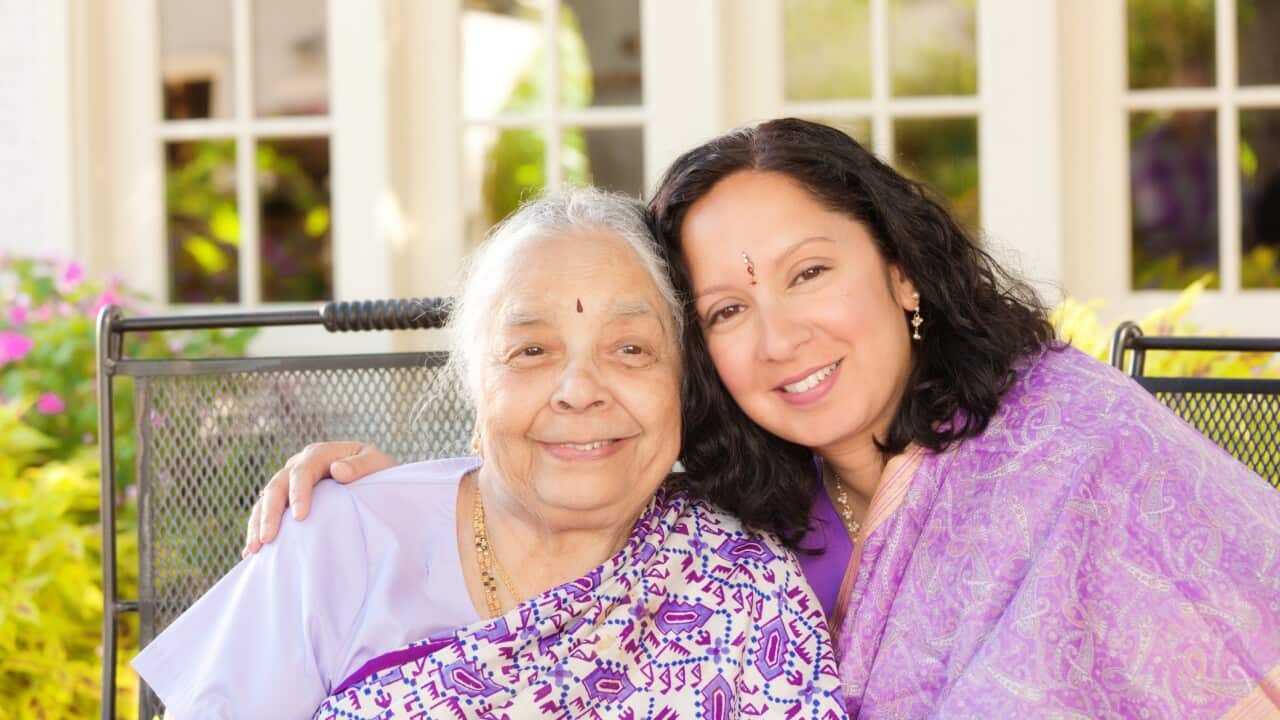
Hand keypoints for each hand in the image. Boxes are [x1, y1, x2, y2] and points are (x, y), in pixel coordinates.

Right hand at [242, 442, 394, 556]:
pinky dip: (257, 529)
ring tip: (253, 549)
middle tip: (268, 539)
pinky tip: (250, 552)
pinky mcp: (286, 498)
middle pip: (277, 486)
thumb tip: (337, 470)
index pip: (303, 471)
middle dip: (270, 513)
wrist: (376, 477)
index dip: (299, 494)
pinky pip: (266, 512)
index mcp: (320, 454)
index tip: (300, 518)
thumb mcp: (378, 464)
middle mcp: (299, 465)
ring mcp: (290, 481)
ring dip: (258, 524)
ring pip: (265, 500)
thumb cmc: (379, 471)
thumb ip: (360, 465)